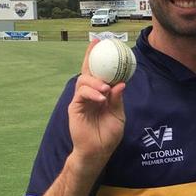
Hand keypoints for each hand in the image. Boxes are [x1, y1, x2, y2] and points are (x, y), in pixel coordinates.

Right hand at [67, 40, 125, 171]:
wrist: (98, 152)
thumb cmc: (108, 134)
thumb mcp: (118, 115)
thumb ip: (117, 99)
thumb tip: (120, 83)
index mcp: (101, 93)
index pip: (100, 73)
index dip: (98, 58)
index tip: (102, 43)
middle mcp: (90, 94)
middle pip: (87, 71)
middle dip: (90, 57)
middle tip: (97, 47)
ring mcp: (81, 100)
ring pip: (83, 81)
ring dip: (95, 82)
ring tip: (106, 88)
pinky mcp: (75, 108)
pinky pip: (81, 94)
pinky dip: (91, 93)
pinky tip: (101, 98)